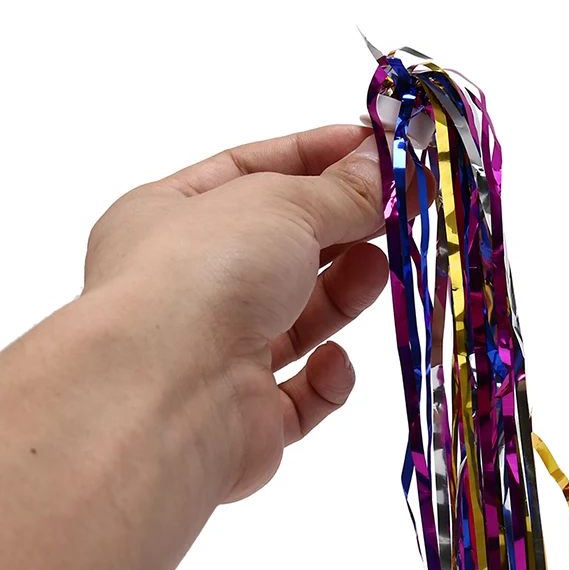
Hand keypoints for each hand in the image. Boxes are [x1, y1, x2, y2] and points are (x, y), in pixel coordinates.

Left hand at [83, 125, 389, 501]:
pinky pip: (300, 395)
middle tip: (398, 213)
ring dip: (342, 296)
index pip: (251, 170)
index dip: (316, 156)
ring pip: (296, 322)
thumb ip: (341, 190)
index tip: (376, 150)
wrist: (168, 396)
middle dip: (341, 228)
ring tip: (377, 272)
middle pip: (281, 249)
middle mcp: (189, 286)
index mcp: (170, 217)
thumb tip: (384, 164)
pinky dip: (325, 377)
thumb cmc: (205, 274)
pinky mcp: (247, 419)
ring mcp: (216, 356)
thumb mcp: (281, 205)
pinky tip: (332, 362)